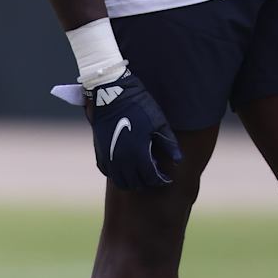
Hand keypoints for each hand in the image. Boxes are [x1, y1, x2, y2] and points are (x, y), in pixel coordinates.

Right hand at [85, 69, 181, 189]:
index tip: (166, 178)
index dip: (160, 180)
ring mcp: (109, 157)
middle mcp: (122, 160)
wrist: (112, 93)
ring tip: (139, 175)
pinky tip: (125, 167)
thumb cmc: (139, 106)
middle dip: (146, 182)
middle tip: (154, 176)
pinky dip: (117, 174)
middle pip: (135, 183)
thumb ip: (169, 144)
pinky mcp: (99, 151)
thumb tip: (178, 161)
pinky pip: (108, 172)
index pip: (151, 177)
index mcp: (138, 153)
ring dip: (131, 181)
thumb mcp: (159, 123)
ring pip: (120, 181)